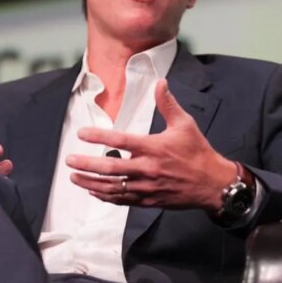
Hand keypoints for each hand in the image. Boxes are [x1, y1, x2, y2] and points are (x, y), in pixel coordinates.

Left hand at [66, 79, 235, 211]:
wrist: (212, 184)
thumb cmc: (198, 152)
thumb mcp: (185, 124)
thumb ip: (168, 104)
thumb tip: (160, 82)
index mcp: (154, 148)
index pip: (120, 141)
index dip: (99, 137)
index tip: (82, 134)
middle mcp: (147, 169)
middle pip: (110, 168)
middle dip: (87, 164)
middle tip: (69, 160)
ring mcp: (146, 187)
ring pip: (112, 187)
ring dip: (91, 182)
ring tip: (74, 177)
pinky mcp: (148, 200)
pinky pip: (122, 200)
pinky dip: (105, 196)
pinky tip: (93, 191)